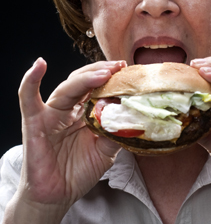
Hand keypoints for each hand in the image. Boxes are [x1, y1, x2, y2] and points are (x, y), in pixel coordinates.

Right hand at [9, 58, 125, 220]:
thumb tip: (130, 115)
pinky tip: (39, 65)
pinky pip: (28, 98)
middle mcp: (68, 108)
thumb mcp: (105, 151)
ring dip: (85, 77)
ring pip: (67, 87)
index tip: (126, 70)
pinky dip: (31, 81)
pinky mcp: (35, 121)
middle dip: (102, 72)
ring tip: (104, 73)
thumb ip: (115, 132)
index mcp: (84, 111)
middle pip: (84, 81)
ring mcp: (51, 113)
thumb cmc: (78, 171)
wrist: (57, 195)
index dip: (111, 78)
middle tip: (119, 67)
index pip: (97, 87)